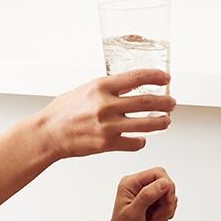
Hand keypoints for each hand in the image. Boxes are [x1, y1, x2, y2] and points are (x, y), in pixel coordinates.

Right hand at [35, 70, 174, 158]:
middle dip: (165, 102)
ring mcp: (107, 126)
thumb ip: (107, 88)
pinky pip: (133, 143)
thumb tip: (130, 84)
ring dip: (160, 122)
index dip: (155, 77)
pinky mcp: (106, 144)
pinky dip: (141, 141)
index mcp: (101, 87)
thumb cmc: (63, 111)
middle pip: (147, 102)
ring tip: (166, 121)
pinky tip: (142, 139)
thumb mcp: (85, 89)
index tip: (166, 78)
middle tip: (172, 102)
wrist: (48, 133)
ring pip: (146, 124)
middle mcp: (106, 105)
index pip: (136, 77)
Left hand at [100, 168, 177, 220]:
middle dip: (168, 200)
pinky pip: (170, 202)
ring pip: (170, 194)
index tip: (165, 202)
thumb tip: (164, 183)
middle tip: (158, 213)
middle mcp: (140, 187)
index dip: (166, 186)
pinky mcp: (154, 204)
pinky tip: (156, 220)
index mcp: (132, 183)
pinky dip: (168, 212)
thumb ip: (147, 195)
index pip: (158, 173)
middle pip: (167, 183)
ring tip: (155, 218)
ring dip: (167, 208)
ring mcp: (148, 195)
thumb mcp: (133, 213)